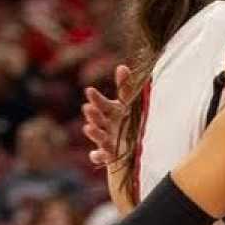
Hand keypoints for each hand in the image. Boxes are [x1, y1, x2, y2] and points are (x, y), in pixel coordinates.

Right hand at [83, 64, 136, 196]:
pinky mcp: (109, 156)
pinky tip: (101, 155)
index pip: (102, 103)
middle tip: (88, 109)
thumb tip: (122, 66)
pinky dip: (99, 156)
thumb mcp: (131, 104)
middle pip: (98, 119)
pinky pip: (100, 157)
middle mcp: (106, 125)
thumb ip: (126, 88)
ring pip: (98, 136)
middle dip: (93, 114)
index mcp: (111, 112)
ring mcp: (106, 141)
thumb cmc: (131, 122)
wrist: (135, 148)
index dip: (96, 98)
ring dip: (93, 133)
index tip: (90, 91)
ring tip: (89, 128)